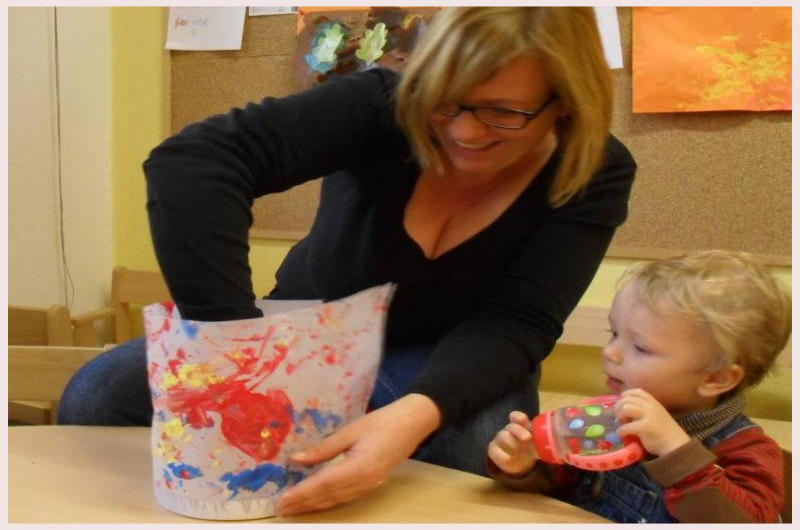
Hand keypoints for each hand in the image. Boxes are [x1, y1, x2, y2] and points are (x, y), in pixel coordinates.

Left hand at [275, 393, 440, 515]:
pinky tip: (317, 500)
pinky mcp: (373, 483)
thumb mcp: (350, 430)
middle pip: (329, 497)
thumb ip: (323, 448)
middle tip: (282, 509)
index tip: (283, 501)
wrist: (412, 422)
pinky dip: (328, 501)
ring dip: (314, 505)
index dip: (302, 494)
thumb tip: (295, 459)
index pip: (324, 484)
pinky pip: (346, 497)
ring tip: (294, 507)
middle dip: (304, 504)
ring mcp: (370, 485)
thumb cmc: (382, 421)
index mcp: (359, 467)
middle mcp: (365, 481)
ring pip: (337, 500)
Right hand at [487, 410, 537, 475]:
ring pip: (503, 436)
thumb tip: (558, 437)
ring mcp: (500, 439)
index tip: (523, 420)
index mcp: (520, 426)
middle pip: (511, 426)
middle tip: (527, 438)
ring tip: (518, 451)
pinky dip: (502, 455)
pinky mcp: (493, 450)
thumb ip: (543, 438)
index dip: (518, 417)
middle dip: (519, 431)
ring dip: (512, 443)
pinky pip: (495, 450)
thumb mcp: (537, 443)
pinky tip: (509, 459)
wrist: (520, 465)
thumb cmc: (529, 449)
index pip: (516, 417)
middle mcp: (509, 430)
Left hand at [614, 389, 689, 455]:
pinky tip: (621, 434)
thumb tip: (622, 409)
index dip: (625, 396)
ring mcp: (649, 416)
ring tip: (620, 423)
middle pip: (627, 399)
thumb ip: (642, 409)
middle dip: (618, 407)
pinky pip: (627, 426)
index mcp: (653, 402)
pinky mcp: (646, 427)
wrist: (676, 446)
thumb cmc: (664, 432)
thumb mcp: (655, 415)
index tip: (621, 404)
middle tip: (617, 416)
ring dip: (619, 416)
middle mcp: (651, 406)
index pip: (636, 392)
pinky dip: (621, 430)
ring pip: (626, 408)